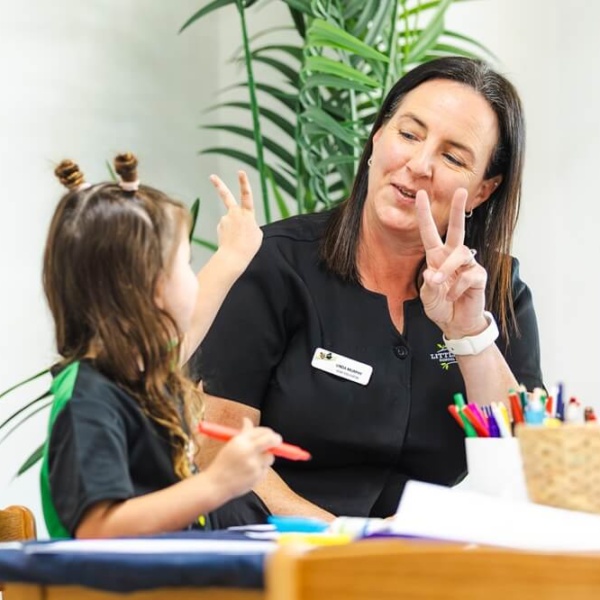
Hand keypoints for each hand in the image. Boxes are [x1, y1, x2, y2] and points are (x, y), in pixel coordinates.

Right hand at [204, 417, 281, 499]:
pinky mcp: (257, 477)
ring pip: (270, 457)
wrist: (215, 485)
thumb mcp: (231, 444)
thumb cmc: (223, 463)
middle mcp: (248, 451)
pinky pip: (266, 469)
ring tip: (253, 461)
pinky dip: (261, 469)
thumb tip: (247, 420)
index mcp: (240, 441)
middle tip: (277, 440)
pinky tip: (249, 472)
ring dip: (266, 456)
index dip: (268, 432)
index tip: (270, 433)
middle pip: (271, 441)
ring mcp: (254, 465)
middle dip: (276, 439)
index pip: (261, 431)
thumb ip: (244, 433)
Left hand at [210, 170, 262, 268]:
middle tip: (212, 176)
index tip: (240, 172)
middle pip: (226, 196)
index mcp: (247, 214)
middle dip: (219, 185)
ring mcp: (225, 219)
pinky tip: (232, 241)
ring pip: (231, 220)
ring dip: (234, 229)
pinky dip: (230, 234)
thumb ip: (250, 223)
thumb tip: (241, 222)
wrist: (234, 256)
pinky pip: (226, 228)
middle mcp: (234, 213)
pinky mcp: (219, 226)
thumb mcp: (257, 233)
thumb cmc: (248, 246)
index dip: (244, 182)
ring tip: (239, 240)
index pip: (246, 195)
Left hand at [415, 188, 488, 338]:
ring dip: (448, 269)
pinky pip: (468, 275)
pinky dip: (457, 288)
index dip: (424, 214)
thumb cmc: (441, 307)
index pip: (430, 233)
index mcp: (436, 257)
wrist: (456, 324)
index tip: (420, 194)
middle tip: (460, 190)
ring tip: (442, 285)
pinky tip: (455, 296)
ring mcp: (468, 265)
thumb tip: (432, 273)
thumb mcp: (428, 298)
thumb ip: (429, 286)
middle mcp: (453, 257)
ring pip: (460, 254)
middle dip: (458, 210)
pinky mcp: (479, 276)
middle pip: (457, 229)